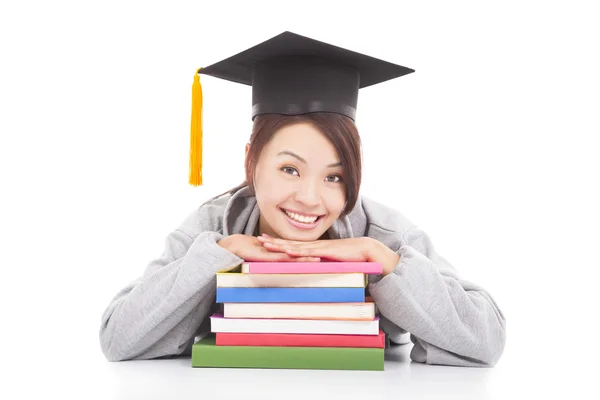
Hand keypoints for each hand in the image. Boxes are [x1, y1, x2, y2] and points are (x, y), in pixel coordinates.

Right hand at [218, 234, 320, 261]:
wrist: (234, 246)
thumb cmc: (246, 251)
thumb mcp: (263, 256)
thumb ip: (272, 257)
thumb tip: (278, 262)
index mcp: (279, 251)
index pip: (297, 252)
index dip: (308, 253)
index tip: (320, 255)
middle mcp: (278, 251)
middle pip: (299, 253)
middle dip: (312, 255)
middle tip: (325, 257)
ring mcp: (274, 253)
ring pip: (293, 256)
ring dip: (305, 257)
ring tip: (318, 260)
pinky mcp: (268, 256)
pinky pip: (282, 258)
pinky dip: (291, 258)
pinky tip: (299, 259)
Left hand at [257, 235, 399, 274]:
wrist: (367, 250)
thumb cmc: (352, 258)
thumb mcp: (333, 263)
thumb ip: (324, 266)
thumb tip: (317, 273)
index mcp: (316, 248)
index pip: (294, 245)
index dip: (280, 243)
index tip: (267, 241)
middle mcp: (315, 246)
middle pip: (290, 243)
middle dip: (274, 241)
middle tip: (258, 239)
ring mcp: (319, 248)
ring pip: (295, 246)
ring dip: (280, 245)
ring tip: (266, 244)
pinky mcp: (326, 252)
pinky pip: (309, 252)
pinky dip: (297, 251)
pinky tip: (287, 251)